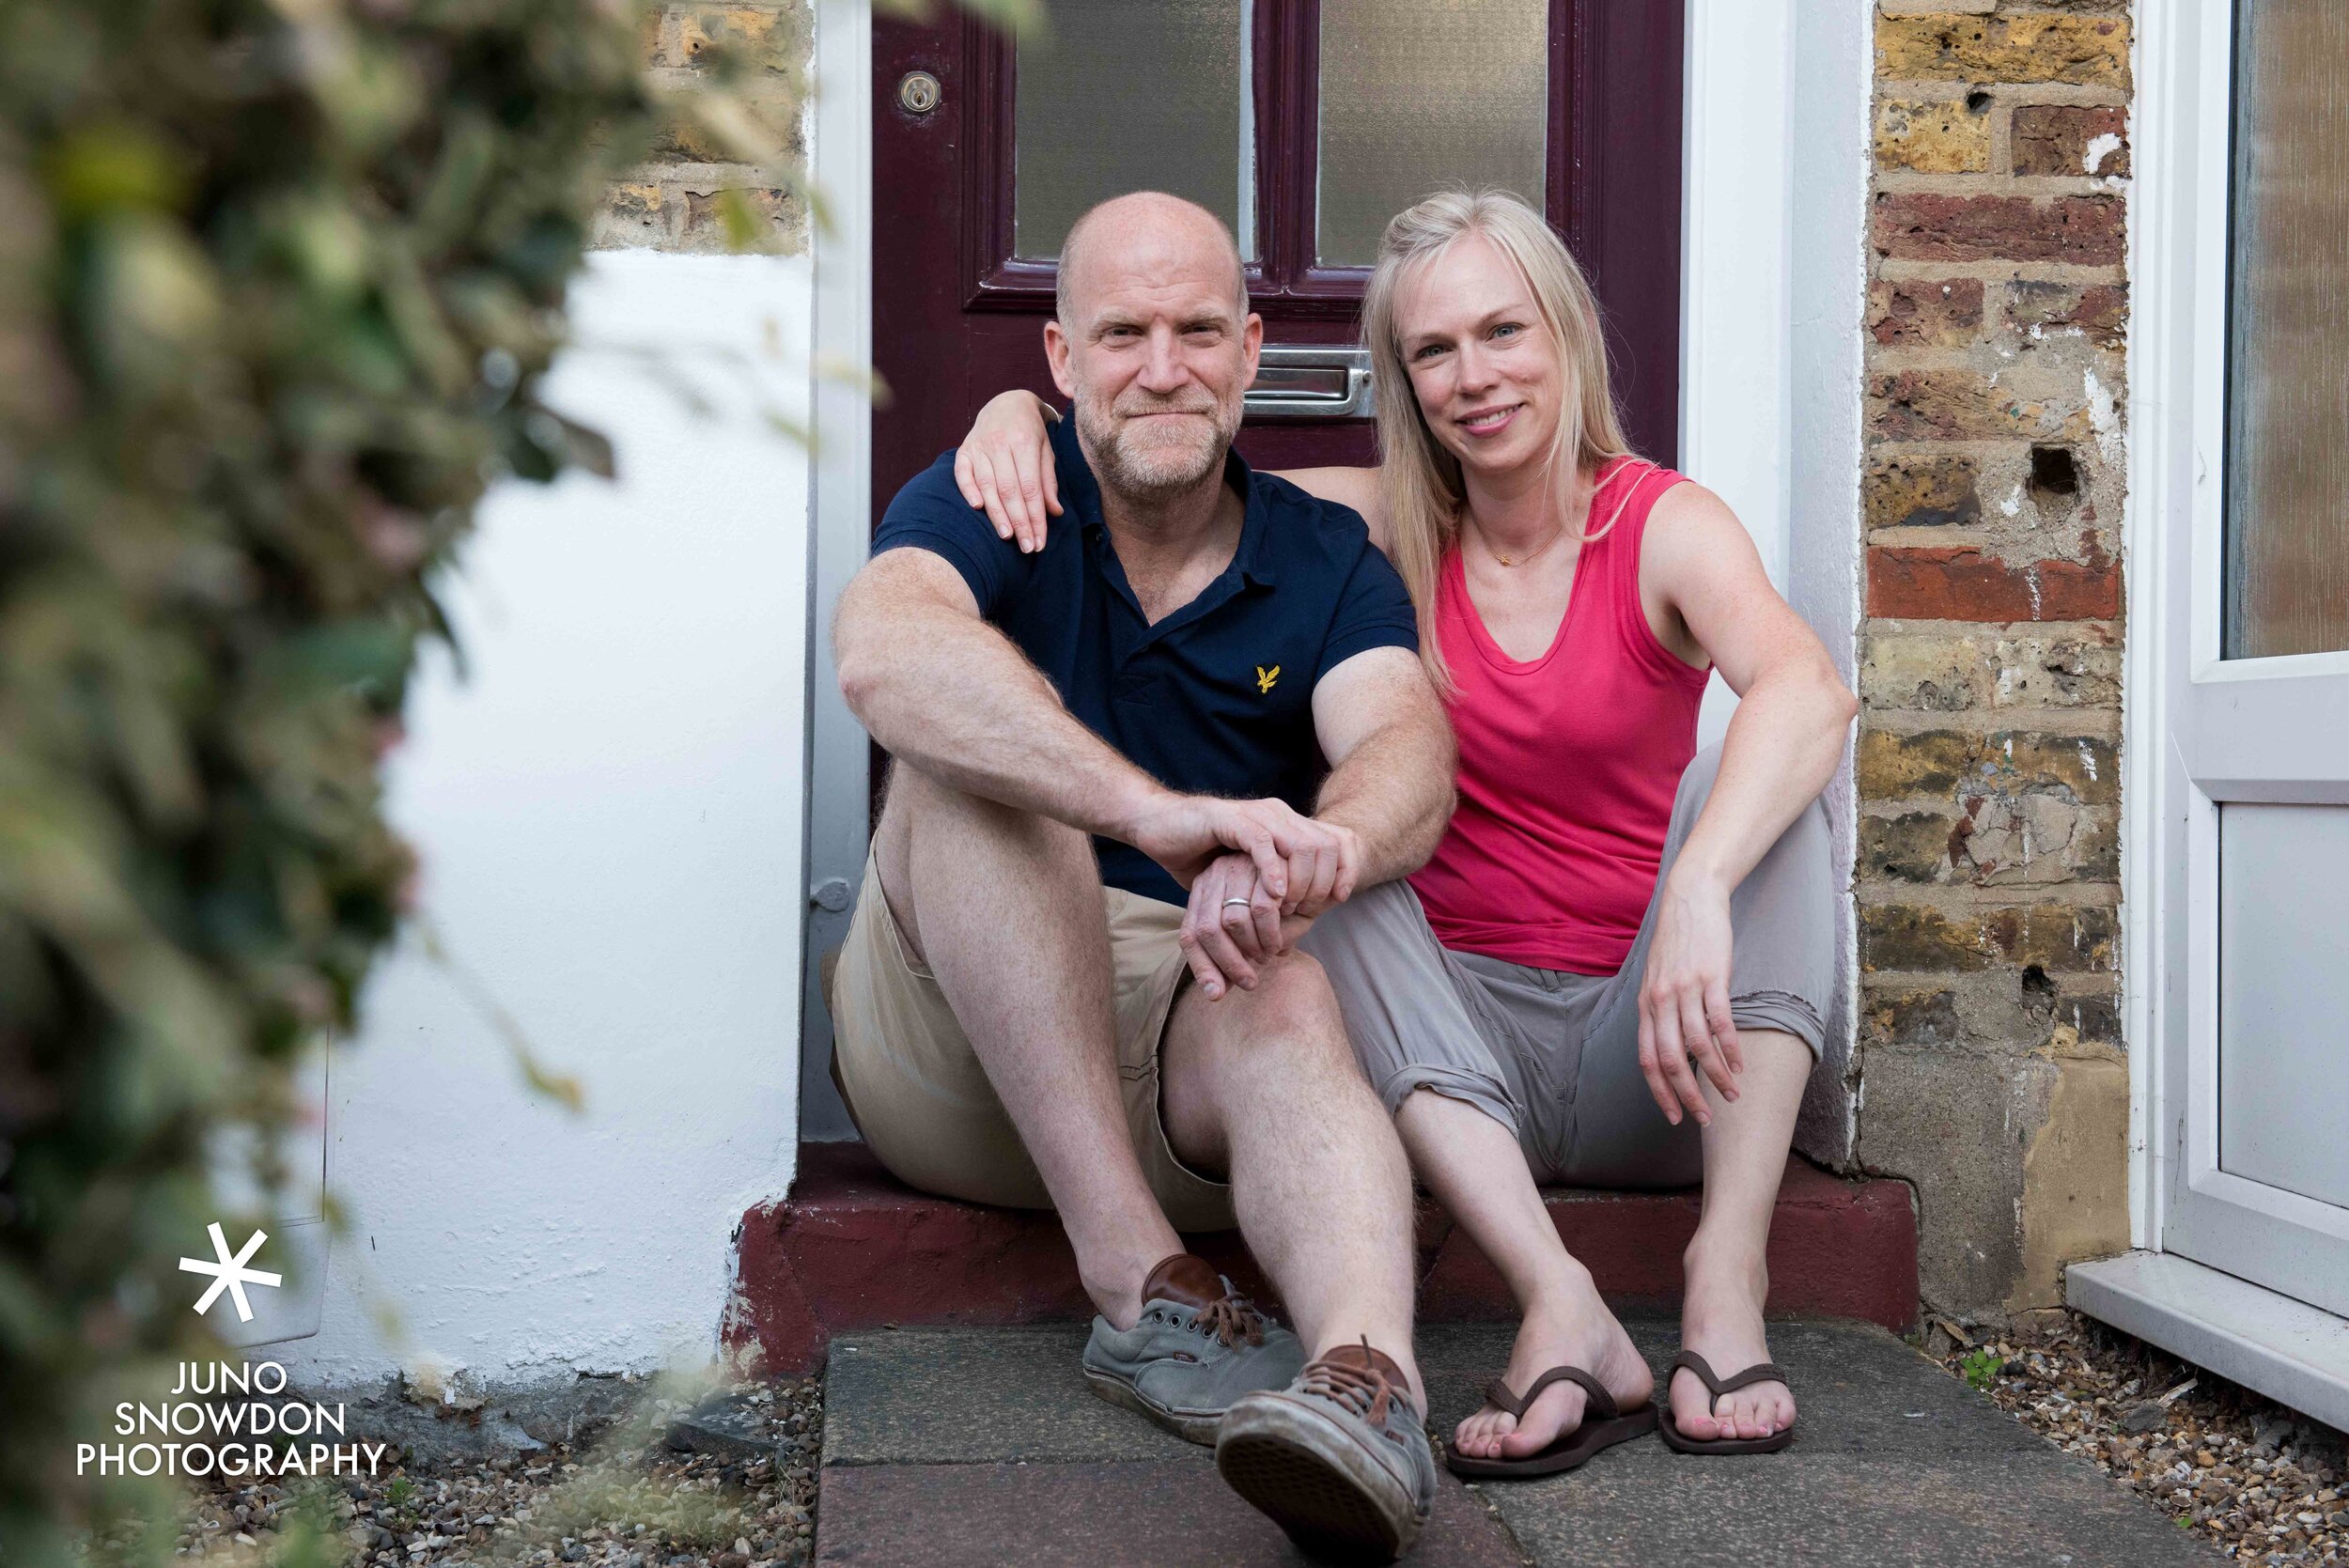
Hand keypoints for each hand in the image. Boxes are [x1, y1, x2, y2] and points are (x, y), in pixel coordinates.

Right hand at [953, 390, 1060, 553]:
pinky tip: (977, 508)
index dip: (1035, 517)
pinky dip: (968, 490)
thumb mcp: (1046, 451)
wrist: (1007, 403)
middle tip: (1027, 547)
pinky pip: (962, 473)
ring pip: (987, 485)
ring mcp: (979, 445)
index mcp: (1025, 442)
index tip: (1040, 541)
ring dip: (997, 514)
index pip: (1031, 488)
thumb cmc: (1031, 433)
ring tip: (1007, 537)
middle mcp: (1000, 443)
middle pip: (1009, 490)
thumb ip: (1048, 481)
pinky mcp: (964, 449)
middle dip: (1019, 522)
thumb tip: (1054, 512)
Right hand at [1126, 792, 1353, 905]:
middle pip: (1324, 844)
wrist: (1157, 826)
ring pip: (1299, 843)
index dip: (1344, 869)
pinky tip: (1274, 894)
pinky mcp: (1231, 819)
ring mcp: (1255, 814)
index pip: (1333, 841)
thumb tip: (1297, 922)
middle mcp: (1276, 814)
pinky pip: (1262, 842)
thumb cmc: (1199, 854)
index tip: (1340, 900)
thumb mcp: (1244, 876)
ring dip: (1301, 879)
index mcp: (1285, 824)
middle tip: (1310, 911)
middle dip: (1324, 879)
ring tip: (1292, 907)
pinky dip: (1273, 869)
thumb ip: (1271, 891)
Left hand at [1178, 855, 1280, 998]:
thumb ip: (1234, 957)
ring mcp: (1237, 866)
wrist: (1311, 870)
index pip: (1189, 935)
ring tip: (1267, 956)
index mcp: (1203, 892)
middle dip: (1229, 964)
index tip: (1217, 995)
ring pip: (1233, 921)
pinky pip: (1262, 908)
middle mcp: (1213, 876)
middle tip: (1250, 982)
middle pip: (1207, 930)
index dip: (1201, 968)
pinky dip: (1270, 933)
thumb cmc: (1280, 908)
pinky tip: (1278, 942)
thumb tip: (1215, 992)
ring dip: (1252, 948)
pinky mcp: (1264, 863)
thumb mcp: (1253, 935)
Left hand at [1635, 871, 1744, 1126]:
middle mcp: (1661, 1001)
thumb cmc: (1677, 943)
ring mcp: (1685, 989)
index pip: (1646, 1060)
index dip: (1659, 1092)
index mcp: (1646, 1006)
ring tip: (1731, 1094)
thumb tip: (1674, 1049)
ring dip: (1715, 1076)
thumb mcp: (1658, 979)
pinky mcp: (1711, 978)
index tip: (1674, 1115)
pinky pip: (1720, 1022)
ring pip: (1697, 1046)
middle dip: (1686, 1095)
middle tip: (1703, 1119)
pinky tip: (1740, 1064)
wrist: (1690, 899)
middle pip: (1669, 1060)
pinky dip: (1730, 1048)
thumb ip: (1662, 1012)